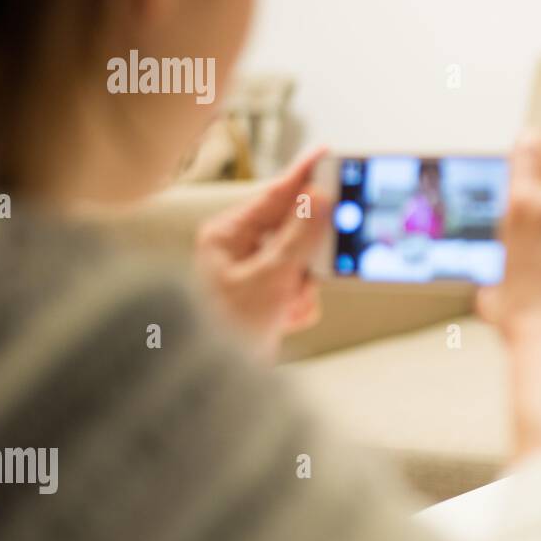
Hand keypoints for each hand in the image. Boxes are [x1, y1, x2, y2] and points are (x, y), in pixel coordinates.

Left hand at [195, 146, 332, 358]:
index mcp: (227, 236)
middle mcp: (238, 251)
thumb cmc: (224, 330)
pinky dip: (297, 308)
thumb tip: (320, 198)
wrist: (213, 386)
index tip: (327, 154)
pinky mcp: (265, 299)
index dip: (302, 175)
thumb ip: (300, 237)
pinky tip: (282, 321)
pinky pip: (299, 291)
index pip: (273, 196)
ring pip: (301, 265)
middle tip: (309, 268)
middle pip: (294, 233)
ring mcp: (252, 276)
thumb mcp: (270, 278)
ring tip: (286, 307)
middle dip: (305, 258)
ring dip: (301, 289)